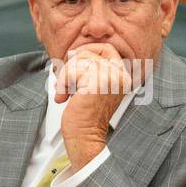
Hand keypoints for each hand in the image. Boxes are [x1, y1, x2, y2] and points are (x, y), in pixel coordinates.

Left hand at [56, 43, 133, 169]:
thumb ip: (91, 70)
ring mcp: (110, 79)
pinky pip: (72, 71)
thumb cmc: (86, 117)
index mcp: (122, 76)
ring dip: (65, 77)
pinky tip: (65, 97)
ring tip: (67, 93)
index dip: (88, 51)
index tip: (74, 61)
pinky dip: (63, 83)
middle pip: (90, 52)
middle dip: (72, 65)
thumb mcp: (93, 87)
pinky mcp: (97, 84)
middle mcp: (120, 76)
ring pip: (78, 61)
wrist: (85, 138)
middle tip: (68, 83)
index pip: (107, 48)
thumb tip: (74, 54)